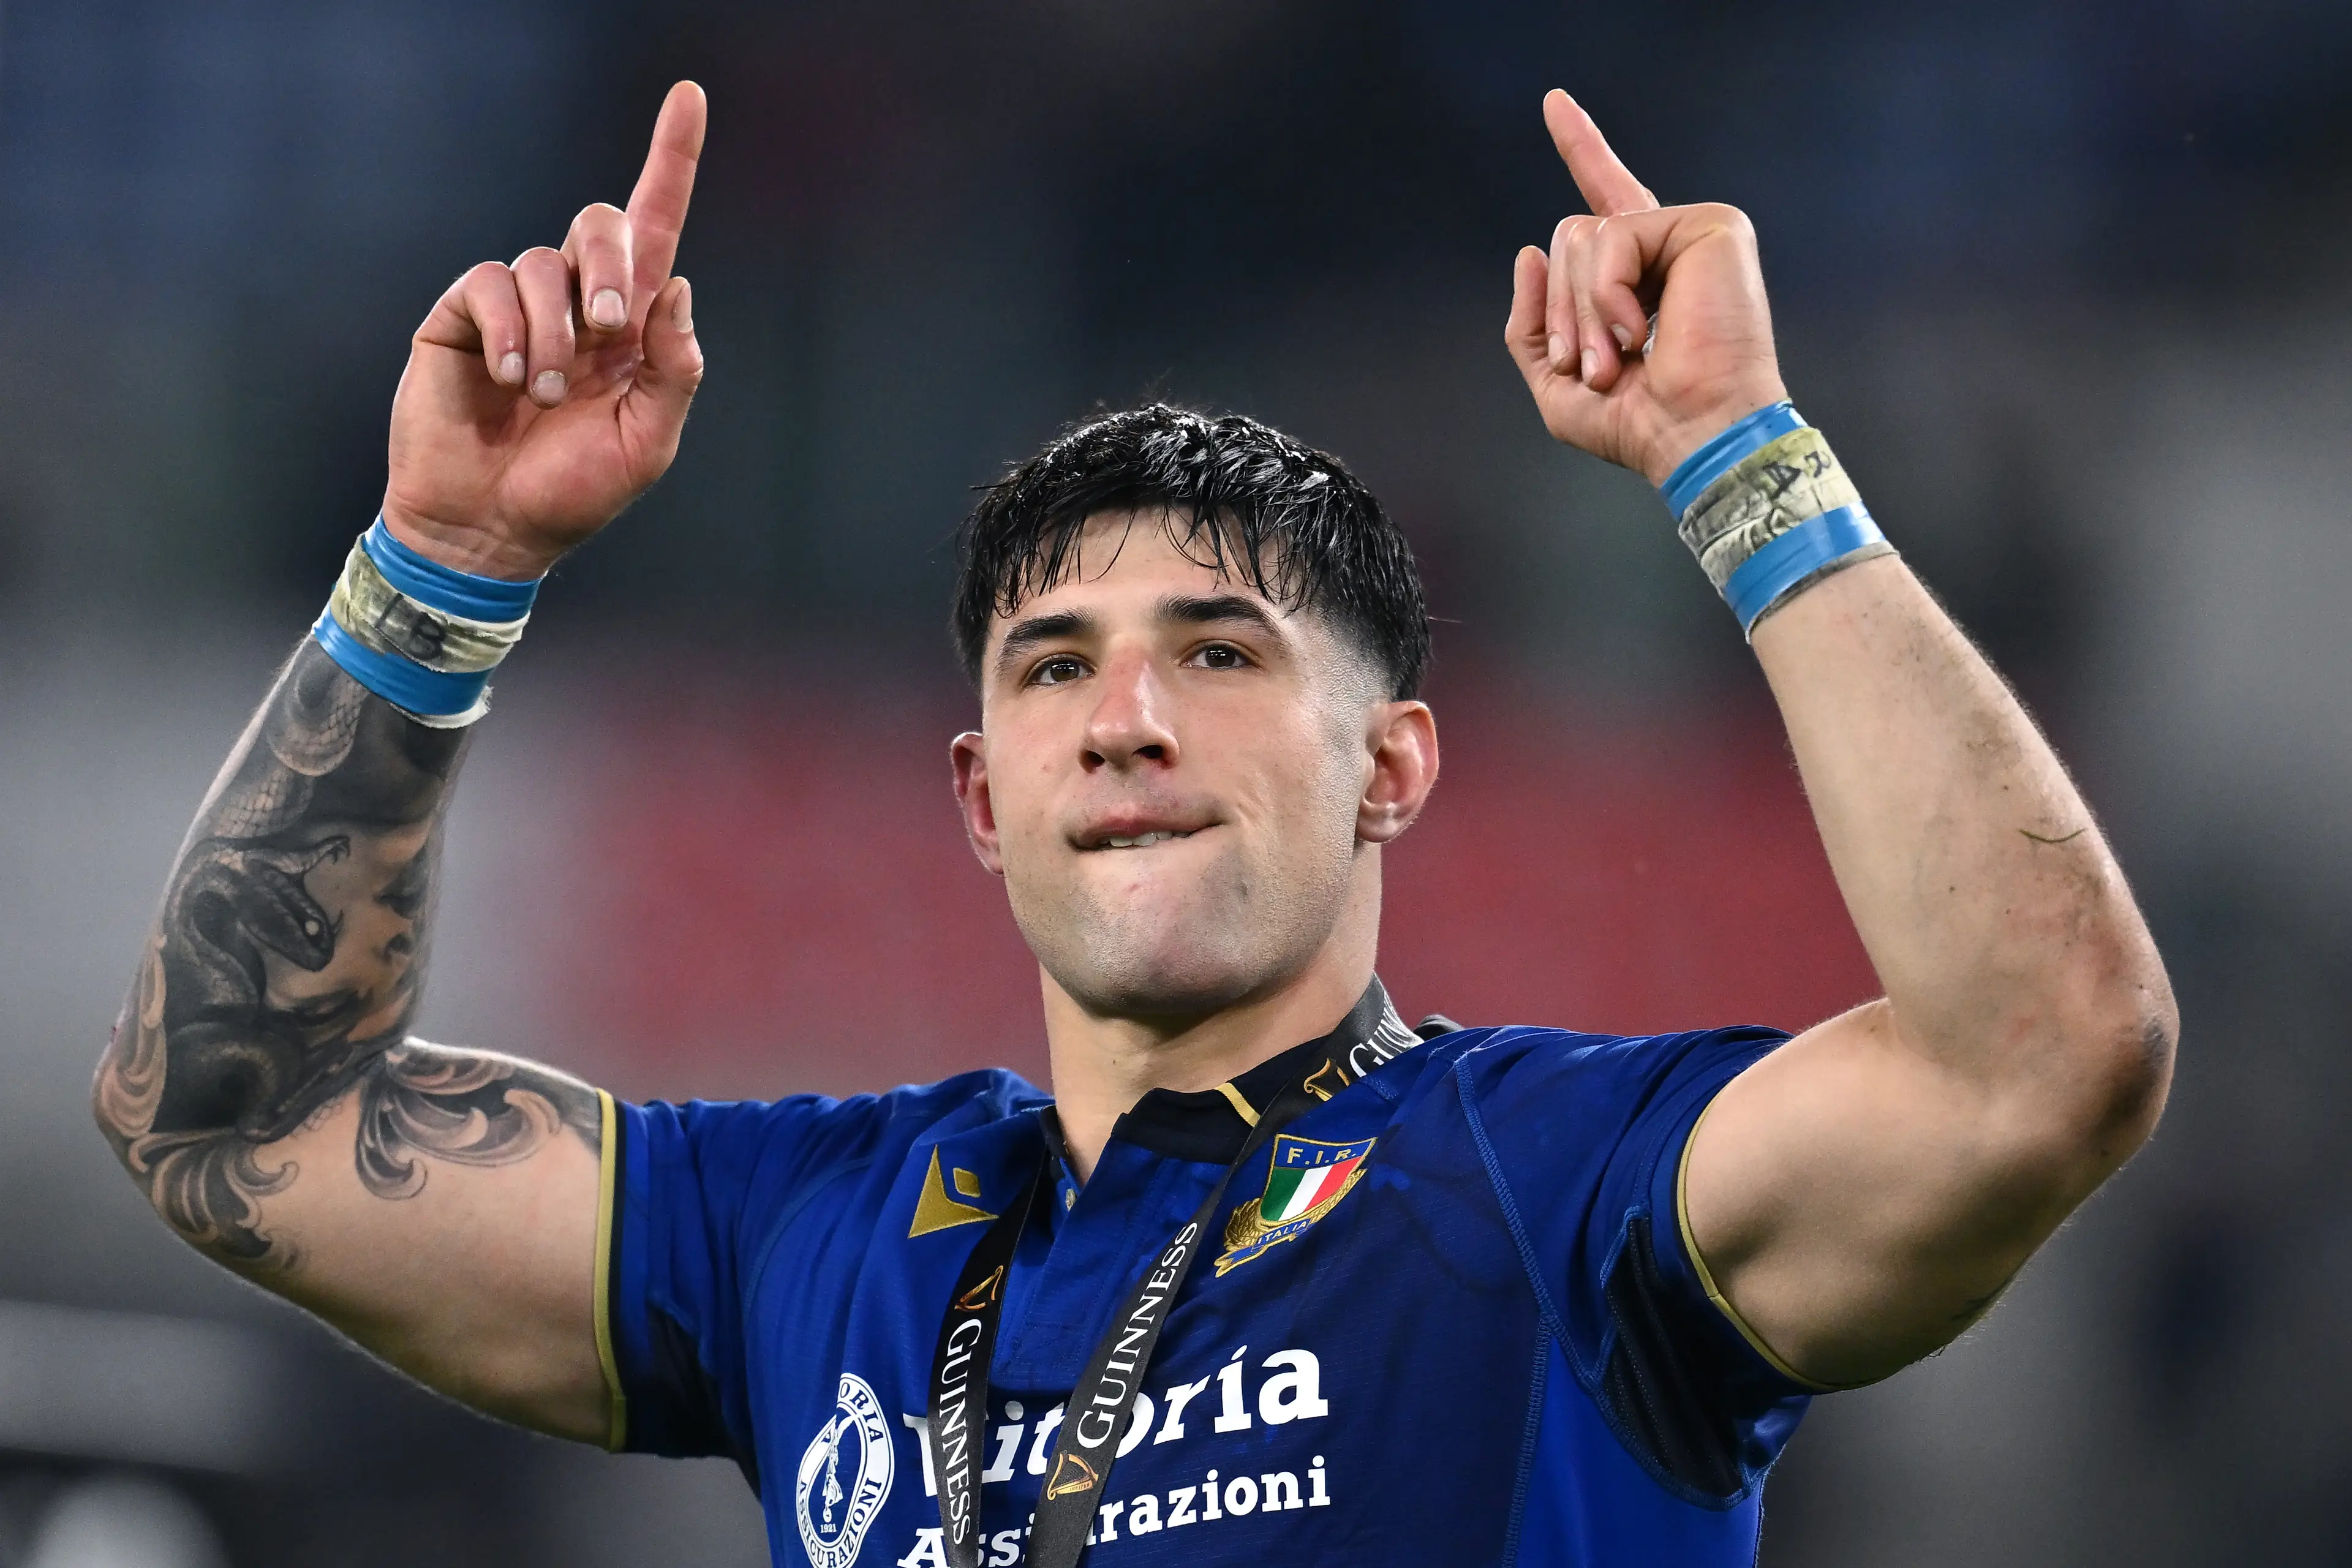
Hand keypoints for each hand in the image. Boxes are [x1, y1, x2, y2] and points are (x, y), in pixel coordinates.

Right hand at [379, 82, 707, 579]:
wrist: (494, 531)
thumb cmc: (574, 492)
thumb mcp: (649, 441)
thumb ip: (675, 367)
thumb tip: (676, 287)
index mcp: (631, 328)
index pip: (656, 230)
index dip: (673, 162)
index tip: (690, 96)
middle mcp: (576, 303)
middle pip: (602, 224)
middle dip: (611, 265)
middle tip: (609, 328)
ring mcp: (517, 307)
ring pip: (544, 263)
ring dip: (556, 333)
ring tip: (546, 395)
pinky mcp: (462, 317)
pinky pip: (490, 285)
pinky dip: (511, 330)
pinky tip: (512, 380)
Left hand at [1505, 91, 1788, 488]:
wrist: (1693, 436)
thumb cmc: (1639, 422)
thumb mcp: (1557, 380)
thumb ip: (1531, 322)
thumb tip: (1529, 252)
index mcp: (1639, 274)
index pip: (1604, 201)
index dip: (1581, 149)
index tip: (1554, 103)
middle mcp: (1668, 245)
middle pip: (1570, 235)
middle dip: (1560, 309)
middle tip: (1592, 365)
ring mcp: (1692, 231)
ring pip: (1584, 235)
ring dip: (1581, 311)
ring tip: (1616, 357)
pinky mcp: (1711, 225)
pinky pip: (1615, 235)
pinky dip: (1608, 293)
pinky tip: (1640, 331)